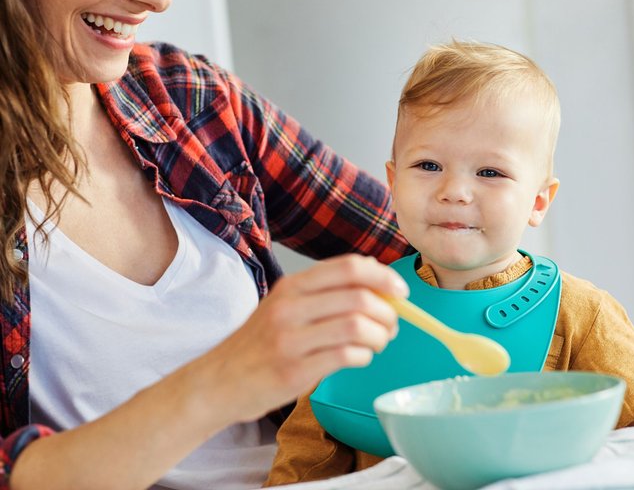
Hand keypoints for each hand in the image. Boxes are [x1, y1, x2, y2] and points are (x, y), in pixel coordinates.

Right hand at [195, 254, 407, 423]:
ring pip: (358, 326)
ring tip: (378, 343)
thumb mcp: (284, 306)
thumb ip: (325, 294)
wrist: (216, 382)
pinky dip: (364, 356)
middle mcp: (289, 307)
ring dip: (379, 336)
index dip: (384, 276)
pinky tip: (359, 358)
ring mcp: (290, 339)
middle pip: (359, 296)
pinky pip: (346, 356)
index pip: (349, 267)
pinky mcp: (294, 371)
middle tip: (391, 325)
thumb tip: (380, 285)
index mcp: (292, 286)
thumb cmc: (259, 344)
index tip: (401, 291)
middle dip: (388, 312)